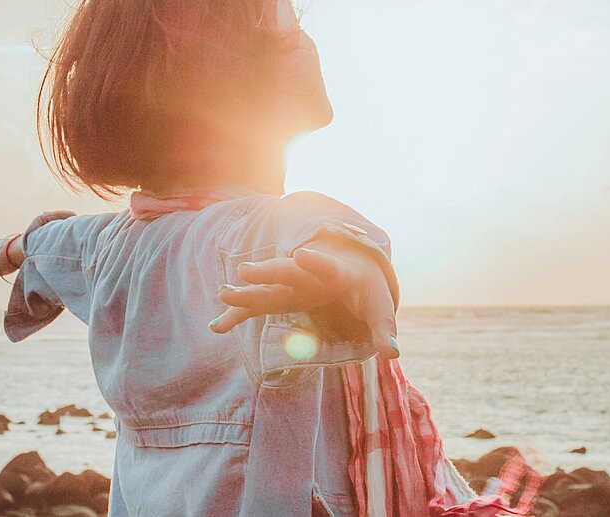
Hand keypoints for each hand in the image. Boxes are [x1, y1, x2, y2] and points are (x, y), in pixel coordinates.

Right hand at [213, 244, 398, 357]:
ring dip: (246, 292)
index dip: (316, 262)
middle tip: (245, 270)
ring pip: (267, 287)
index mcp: (337, 273)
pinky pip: (257, 306)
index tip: (302, 254)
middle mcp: (309, 275)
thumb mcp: (380, 307)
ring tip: (223, 293)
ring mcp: (292, 285)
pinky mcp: (282, 297)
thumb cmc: (367, 288)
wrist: (352, 266)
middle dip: (268, 271)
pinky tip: (218, 326)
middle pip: (287, 272)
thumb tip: (392, 354)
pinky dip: (239, 314)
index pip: (327, 266)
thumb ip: (384, 329)